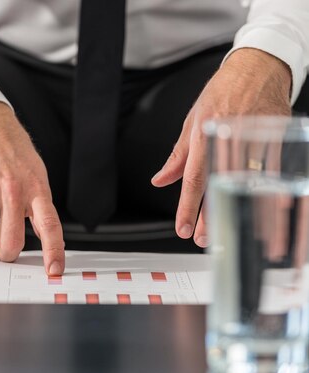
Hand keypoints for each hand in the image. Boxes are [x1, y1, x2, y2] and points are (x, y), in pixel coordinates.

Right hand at [0, 101, 64, 274]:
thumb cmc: (12, 152)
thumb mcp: (36, 175)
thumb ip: (40, 207)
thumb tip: (47, 241)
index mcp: (35, 186)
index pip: (49, 225)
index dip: (52, 252)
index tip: (54, 270)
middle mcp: (11, 186)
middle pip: (10, 243)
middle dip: (5, 252)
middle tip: (3, 245)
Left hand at [151, 48, 292, 246]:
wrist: (260, 66)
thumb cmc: (224, 91)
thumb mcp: (192, 120)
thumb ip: (178, 155)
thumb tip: (161, 180)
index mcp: (205, 133)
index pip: (193, 178)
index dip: (188, 207)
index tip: (183, 228)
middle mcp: (230, 136)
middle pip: (220, 185)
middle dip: (212, 217)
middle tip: (204, 239)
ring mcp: (256, 137)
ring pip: (247, 184)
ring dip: (241, 212)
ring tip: (234, 234)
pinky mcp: (278, 138)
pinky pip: (272, 174)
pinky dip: (269, 196)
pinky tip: (266, 214)